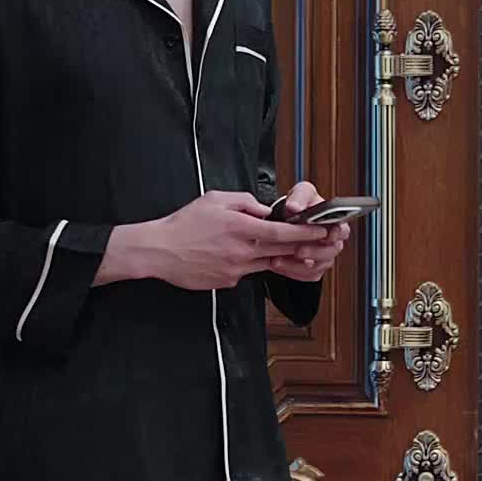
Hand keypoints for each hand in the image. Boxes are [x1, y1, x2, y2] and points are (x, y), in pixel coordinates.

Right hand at [96, 191, 331, 291]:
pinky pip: (249, 272)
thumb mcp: (215, 199)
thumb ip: (246, 202)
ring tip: (288, 249)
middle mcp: (242, 251)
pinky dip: (252, 264)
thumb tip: (266, 210)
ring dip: (281, 257)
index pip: (283, 232)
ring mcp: (236, 269)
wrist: (159, 251)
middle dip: (304, 246)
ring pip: (268, 263)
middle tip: (320, 242)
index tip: (322, 230)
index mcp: (241, 228)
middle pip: (283, 251)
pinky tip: (240, 256)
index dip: (307, 233)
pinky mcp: (229, 281)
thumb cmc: (184, 223)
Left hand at [264, 182, 349, 281]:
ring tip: (278, 259)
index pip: (342, 231)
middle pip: (331, 252)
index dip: (335, 234)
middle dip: (314, 252)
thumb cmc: (300, 205)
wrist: (286, 220)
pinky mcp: (312, 270)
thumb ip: (300, 198)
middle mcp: (332, 243)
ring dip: (297, 264)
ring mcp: (323, 258)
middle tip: (298, 250)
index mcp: (336, 223)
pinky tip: (277, 264)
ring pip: (317, 267)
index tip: (326, 234)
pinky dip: (290, 271)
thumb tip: (295, 207)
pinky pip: (305, 275)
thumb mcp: (301, 194)